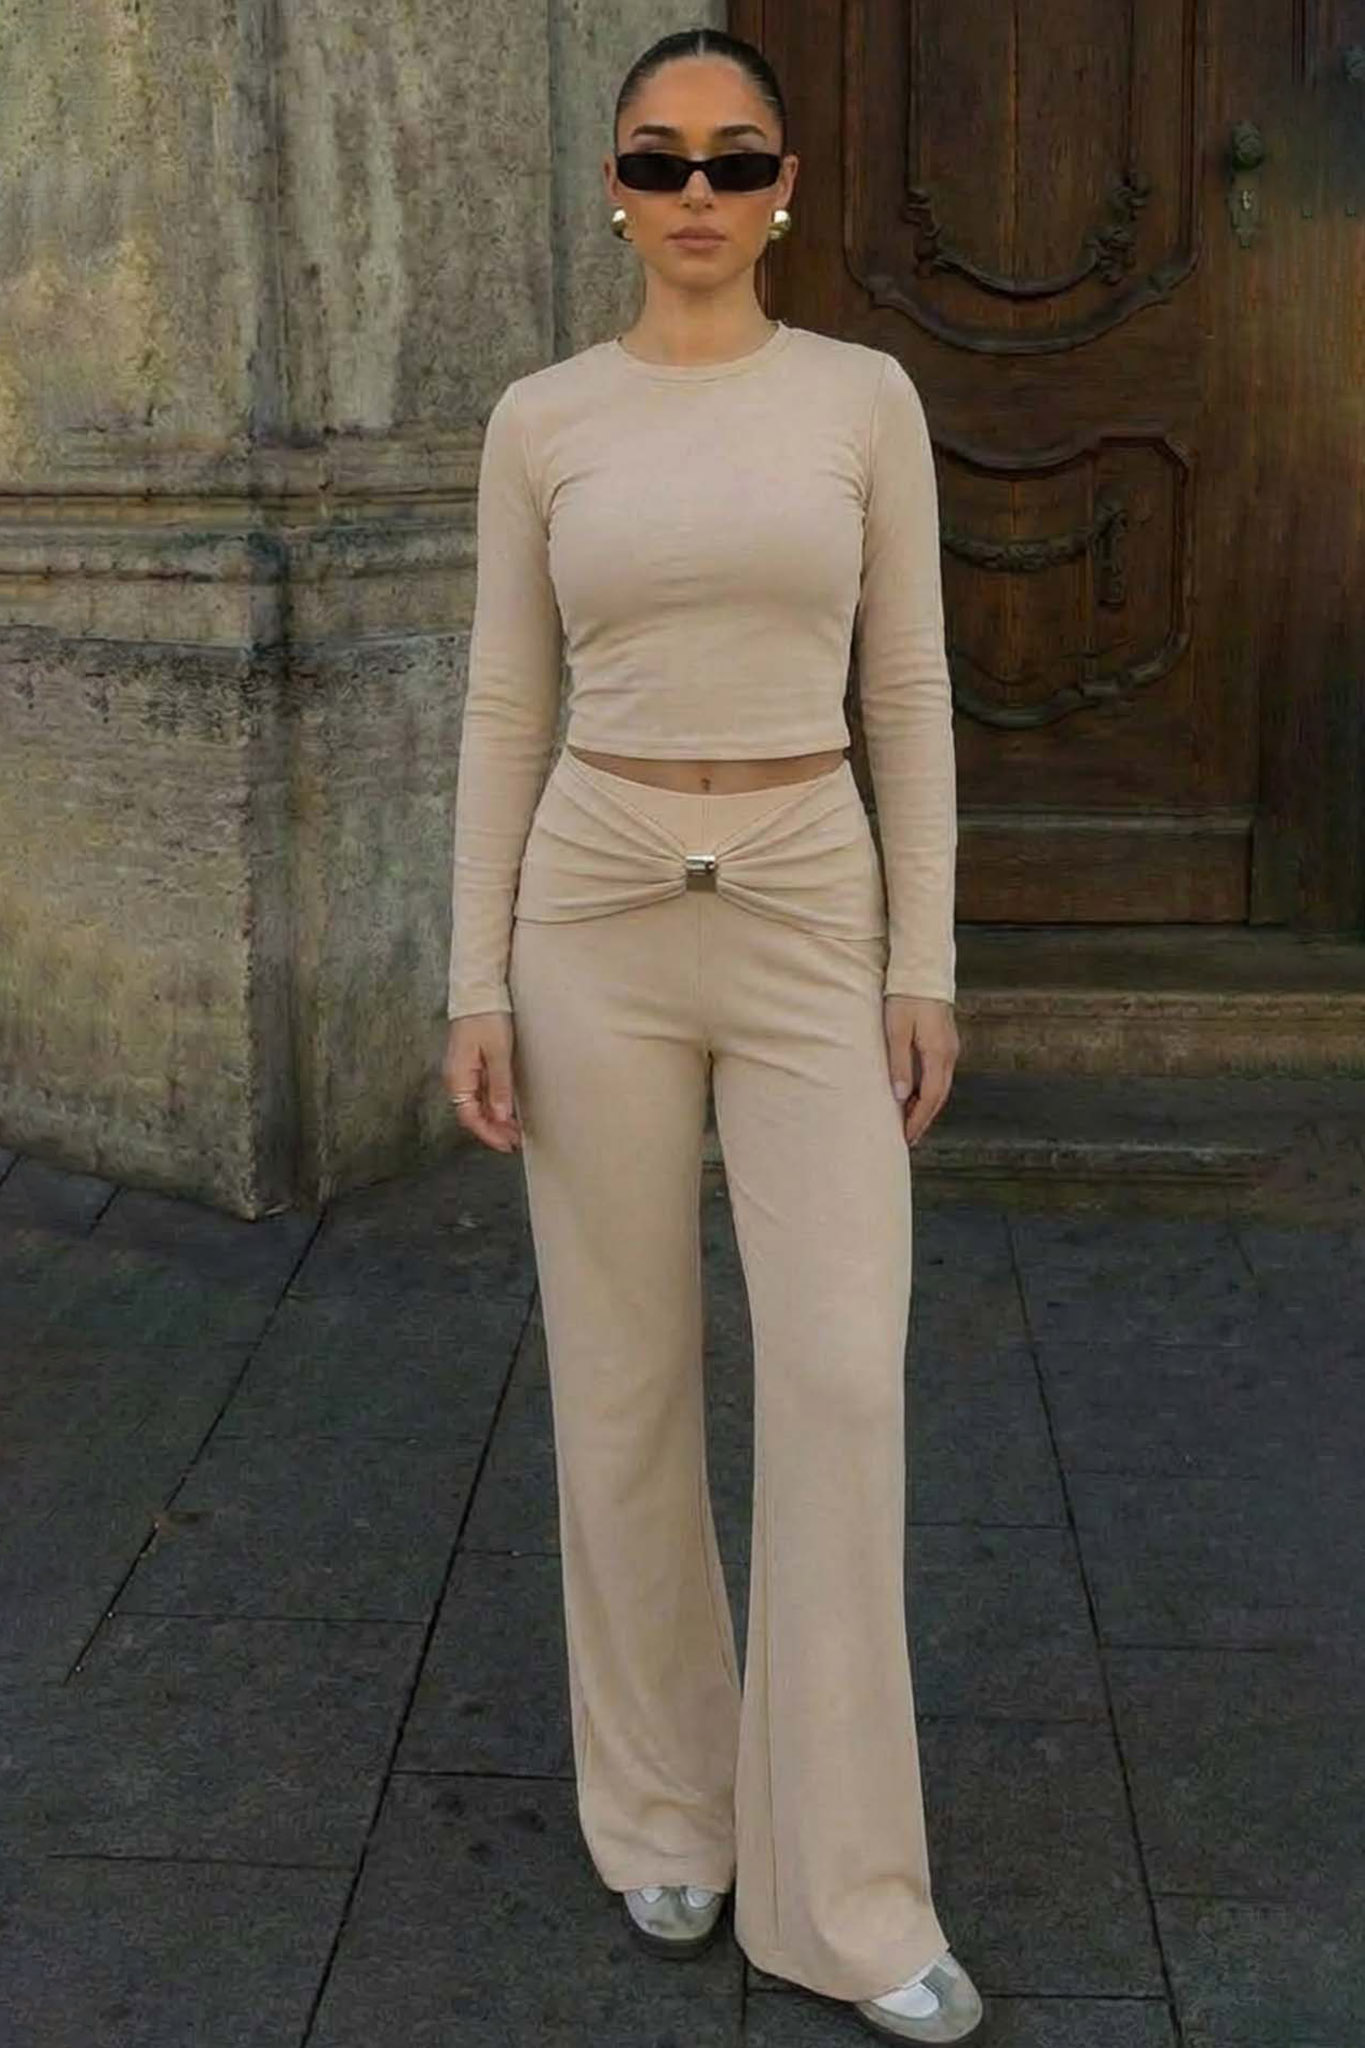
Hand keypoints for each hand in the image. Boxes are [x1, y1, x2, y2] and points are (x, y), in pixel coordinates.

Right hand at [443, 1012, 521, 1152]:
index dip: (488, 1133)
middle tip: (516, 1141)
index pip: (469, 1116)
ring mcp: (464, 1073)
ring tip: (515, 1131)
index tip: (507, 1144)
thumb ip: (499, 1085)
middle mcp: (457, 1079)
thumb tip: (500, 1115)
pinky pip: (481, 1094)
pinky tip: (508, 1111)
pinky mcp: (472, 1066)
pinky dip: (494, 1105)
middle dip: (493, 1130)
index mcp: (458, 1077)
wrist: (479, 992)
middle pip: (472, 1114)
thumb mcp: (497, 1053)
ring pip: (477, 1106)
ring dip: (495, 1120)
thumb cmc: (486, 1018)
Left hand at [883, 995, 957, 1147]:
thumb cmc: (905, 997)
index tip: (905, 1137)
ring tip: (911, 1122)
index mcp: (937, 1054)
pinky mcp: (945, 1041)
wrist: (922, 970)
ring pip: (940, 1087)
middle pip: (938, 1096)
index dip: (918, 1120)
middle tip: (908, 1138)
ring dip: (926, 1107)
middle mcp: (948, 1054)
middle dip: (924, 1119)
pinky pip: (939, 1075)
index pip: (930, 1098)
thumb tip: (901, 1097)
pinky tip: (917, 1096)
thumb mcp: (896, 1031)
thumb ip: (899, 1064)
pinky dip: (928, 1091)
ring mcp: (949, 1048)